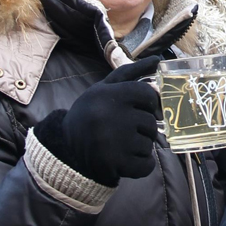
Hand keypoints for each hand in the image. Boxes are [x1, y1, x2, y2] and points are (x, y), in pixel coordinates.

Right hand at [41, 56, 161, 185]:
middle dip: (142, 127)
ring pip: (149, 144)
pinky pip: (146, 165)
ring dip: (140, 146)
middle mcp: (109, 117)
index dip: (147, 103)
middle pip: (151, 121)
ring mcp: (113, 142)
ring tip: (119, 144)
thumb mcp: (104, 88)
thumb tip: (158, 60)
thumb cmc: (91, 113)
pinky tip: (123, 159)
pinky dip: (140, 165)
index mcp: (108, 95)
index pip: (148, 95)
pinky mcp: (114, 164)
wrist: (67, 147)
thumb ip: (131, 72)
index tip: (135, 108)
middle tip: (122, 129)